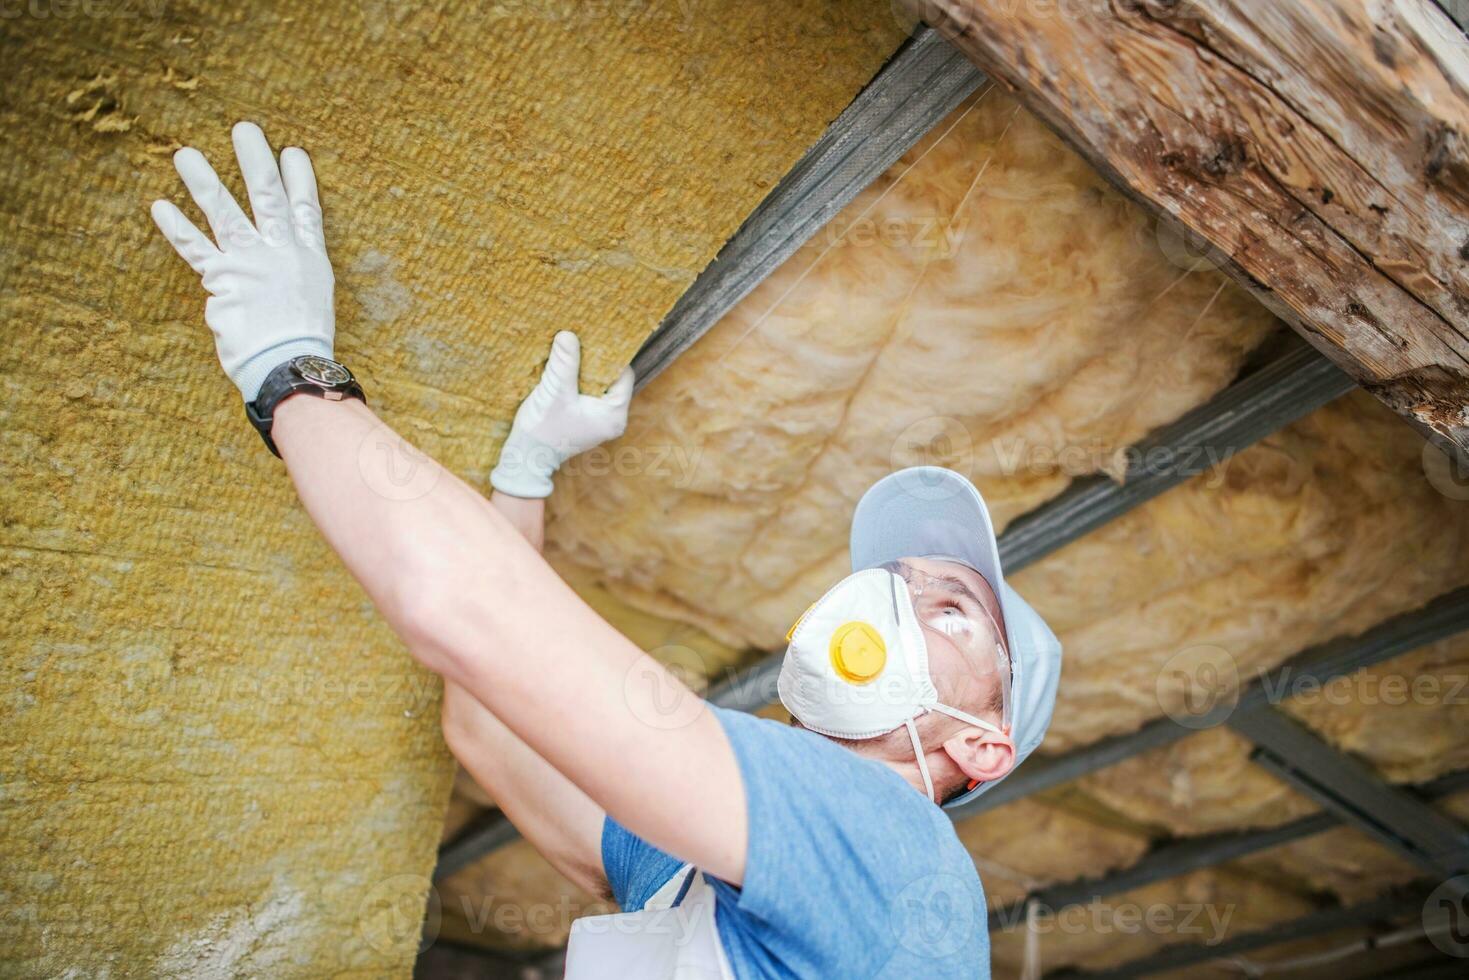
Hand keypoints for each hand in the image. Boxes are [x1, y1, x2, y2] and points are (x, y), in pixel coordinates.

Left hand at [151, 121, 334, 401]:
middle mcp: (281, 253)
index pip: (305, 210)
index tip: (292, 151)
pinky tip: (160, 205)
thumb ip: (294, 276)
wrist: (290, 364)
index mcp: (310, 259)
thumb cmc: (304, 343)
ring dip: (204, 181)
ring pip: (225, 213)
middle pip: (267, 197)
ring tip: (186, 155)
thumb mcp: (313, 301)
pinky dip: (177, 227)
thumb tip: (273, 268)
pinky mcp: (223, 280)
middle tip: (243, 130)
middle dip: (255, 161)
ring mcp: (250, 263)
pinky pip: (195, 248)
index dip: (299, 179)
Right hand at [490, 331, 634, 497]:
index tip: (593, 338)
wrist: (525, 459)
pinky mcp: (587, 423)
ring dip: (585, 372)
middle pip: (611, 380)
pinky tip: (565, 372)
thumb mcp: (555, 392)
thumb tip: (568, 334)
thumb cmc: (543, 430)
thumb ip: (564, 364)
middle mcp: (613, 420)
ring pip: (598, 387)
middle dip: (595, 362)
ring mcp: (600, 423)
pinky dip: (579, 384)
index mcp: (614, 415)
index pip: (622, 374)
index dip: (608, 355)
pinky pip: (588, 396)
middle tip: (581, 341)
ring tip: (572, 353)